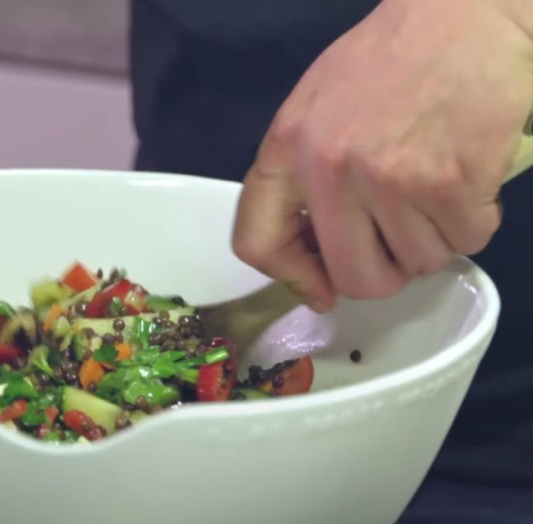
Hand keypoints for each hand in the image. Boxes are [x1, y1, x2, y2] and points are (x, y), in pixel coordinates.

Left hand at [232, 0, 532, 311]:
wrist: (463, 13)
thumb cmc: (388, 61)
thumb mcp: (316, 110)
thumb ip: (305, 179)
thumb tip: (317, 261)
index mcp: (285, 149)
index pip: (258, 241)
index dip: (293, 278)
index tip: (322, 289)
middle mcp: (328, 170)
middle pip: (353, 276)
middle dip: (383, 273)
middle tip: (399, 244)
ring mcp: (387, 179)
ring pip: (416, 264)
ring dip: (432, 242)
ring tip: (435, 194)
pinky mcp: (447, 182)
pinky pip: (464, 242)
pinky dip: (471, 224)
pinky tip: (466, 182)